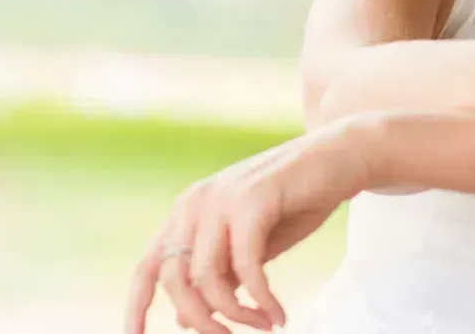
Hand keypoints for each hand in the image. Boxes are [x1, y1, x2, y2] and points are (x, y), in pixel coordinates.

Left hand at [124, 121, 369, 333]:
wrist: (340, 157)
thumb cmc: (296, 203)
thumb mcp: (250, 247)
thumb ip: (219, 275)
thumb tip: (183, 320)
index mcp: (187, 211)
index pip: (148, 267)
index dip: (135, 308)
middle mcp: (195, 203)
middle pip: (174, 280)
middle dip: (201, 321)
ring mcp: (222, 198)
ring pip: (207, 278)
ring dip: (236, 314)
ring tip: (264, 325)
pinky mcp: (252, 200)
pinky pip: (246, 267)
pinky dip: (262, 299)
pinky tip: (279, 314)